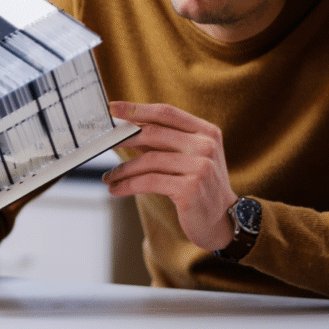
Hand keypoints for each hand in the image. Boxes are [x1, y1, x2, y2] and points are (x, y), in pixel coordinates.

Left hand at [102, 101, 237, 251]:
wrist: (224, 221)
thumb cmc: (200, 185)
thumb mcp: (188, 157)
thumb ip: (163, 141)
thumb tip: (128, 127)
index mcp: (206, 131)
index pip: (167, 112)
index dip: (137, 108)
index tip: (114, 108)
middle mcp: (206, 146)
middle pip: (154, 133)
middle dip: (124, 138)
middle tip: (104, 143)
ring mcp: (200, 167)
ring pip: (148, 159)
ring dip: (123, 169)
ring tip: (109, 177)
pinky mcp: (190, 189)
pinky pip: (149, 181)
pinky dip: (128, 184)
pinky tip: (116, 189)